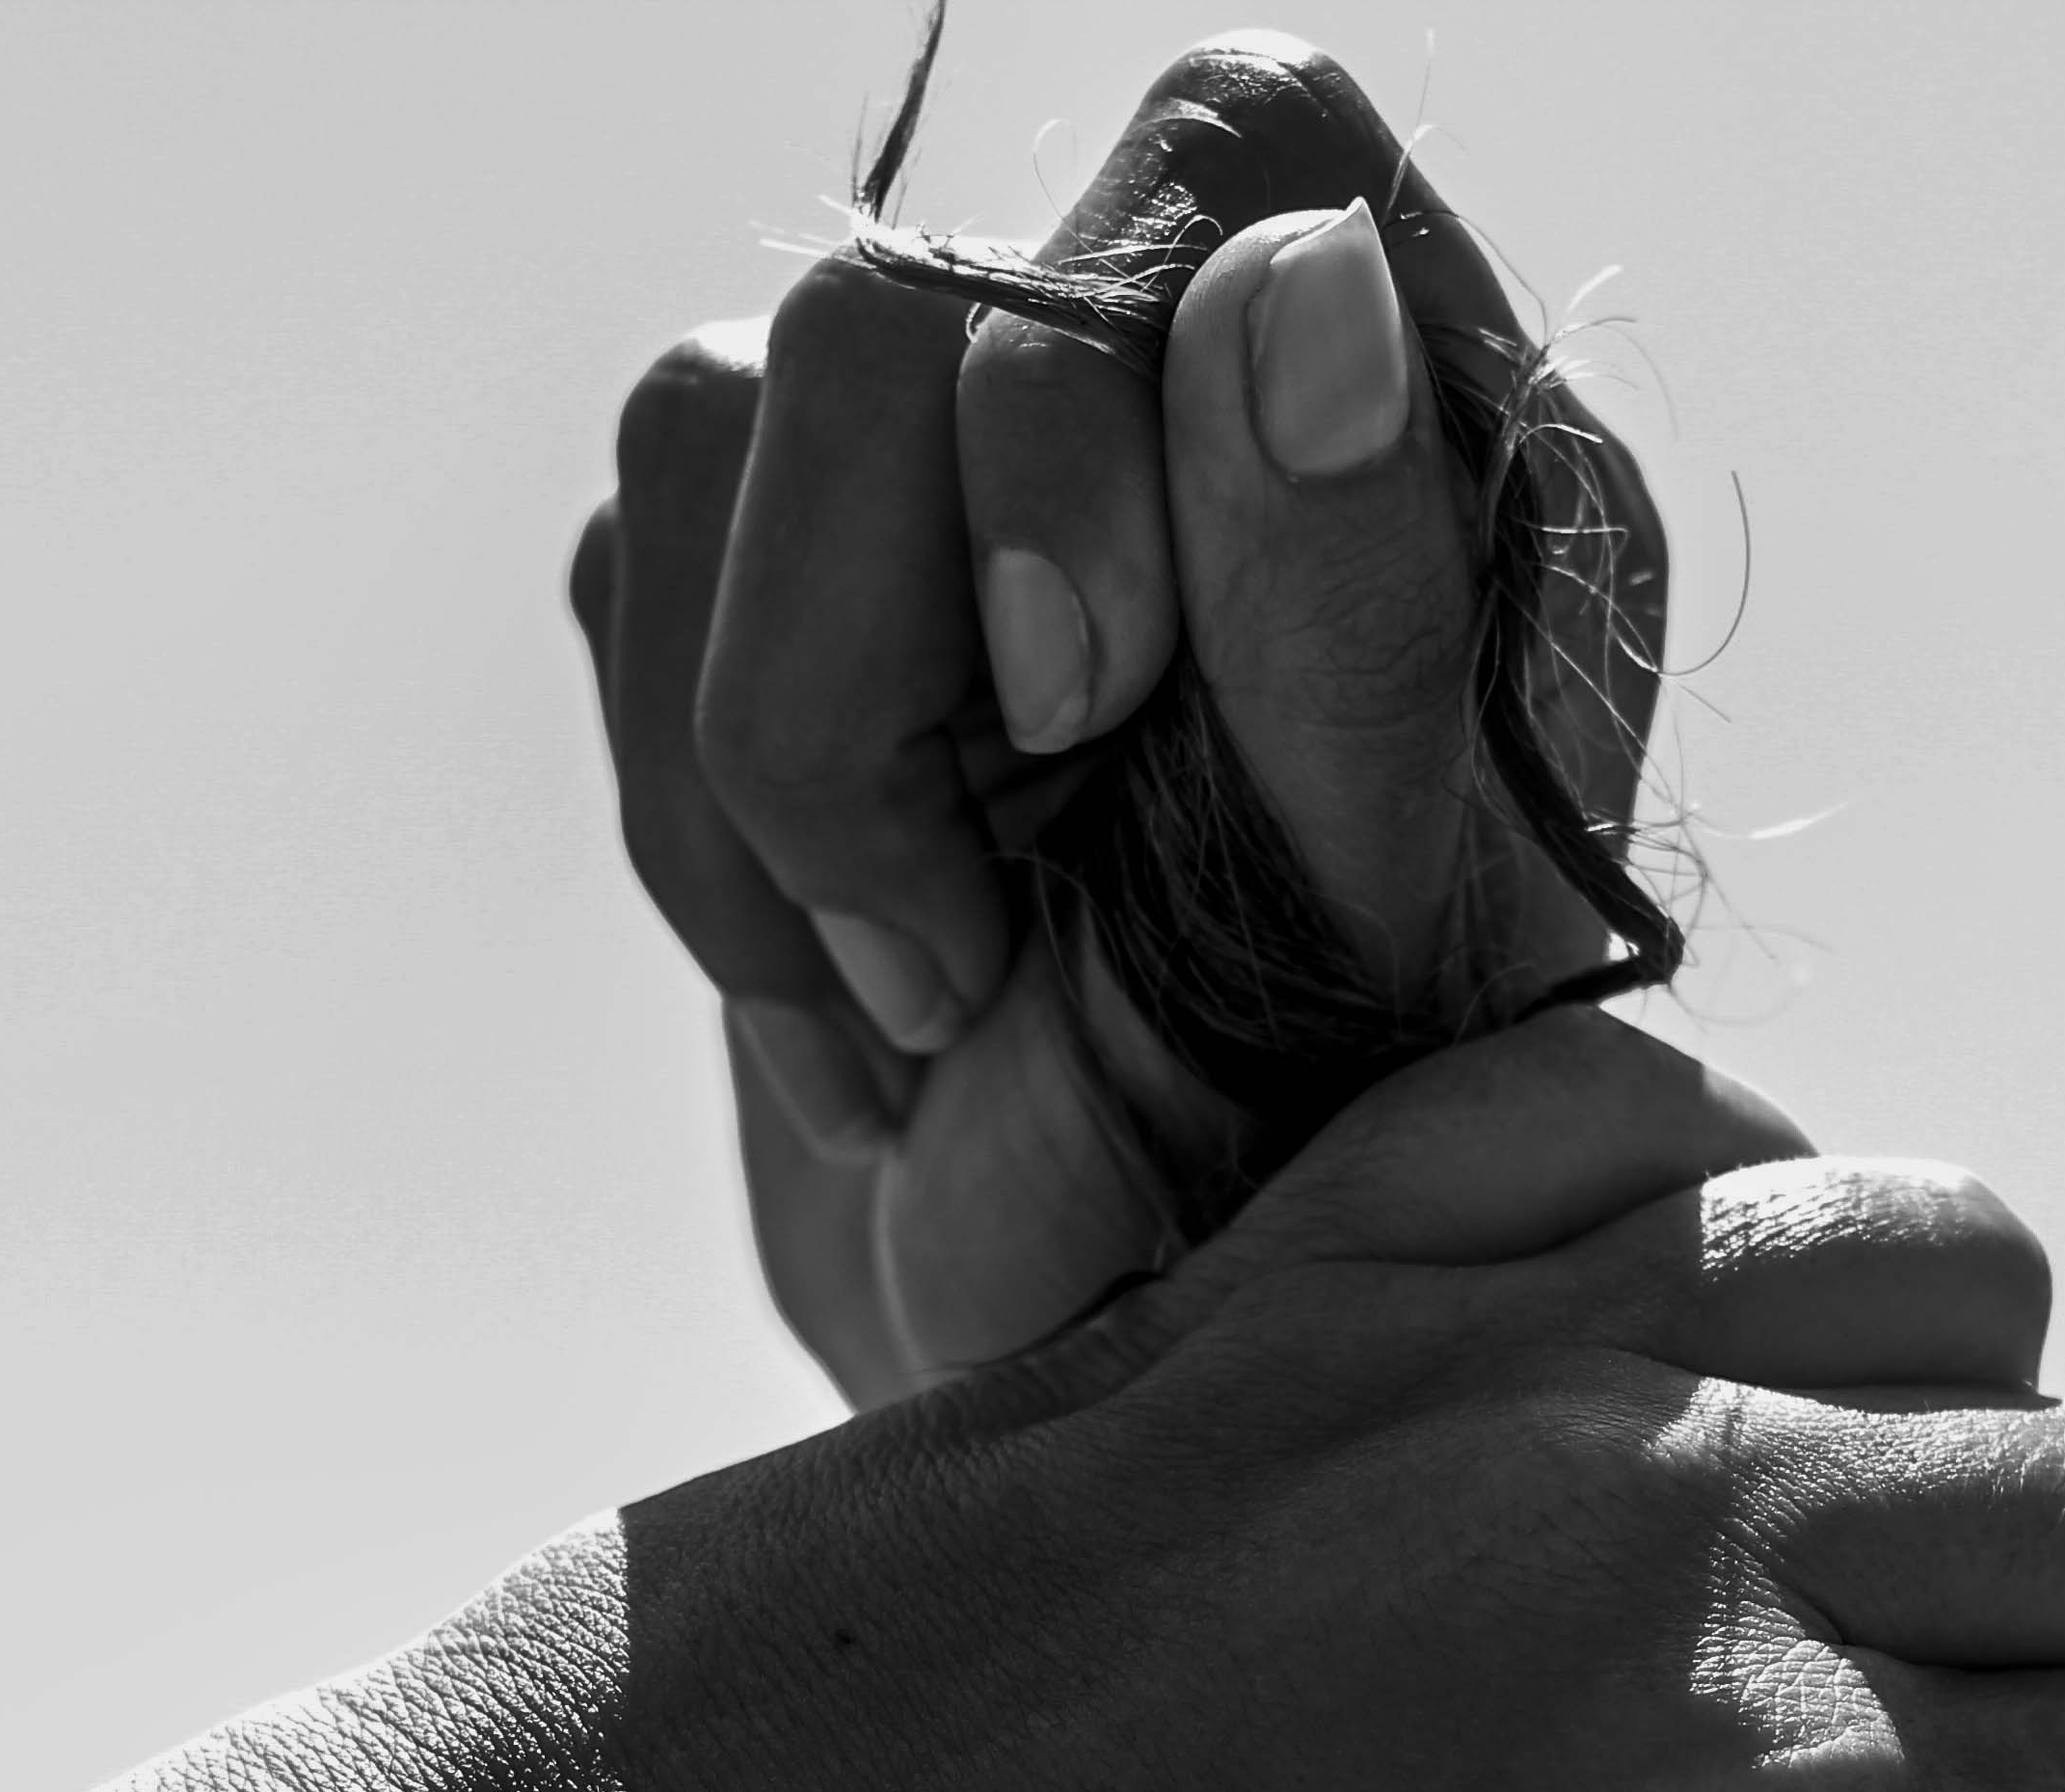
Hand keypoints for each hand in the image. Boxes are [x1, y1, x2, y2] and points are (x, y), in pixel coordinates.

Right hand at [568, 40, 1660, 1402]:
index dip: (1085, 403)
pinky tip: (864, 1004)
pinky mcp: (786, 574)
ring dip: (784, 785)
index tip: (1081, 701)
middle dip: (880, 677)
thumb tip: (1295, 279)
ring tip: (938, 1011)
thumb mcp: (1370, 940)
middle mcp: (1203, 395)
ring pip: (716, 416)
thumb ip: (1344, 619)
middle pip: (895, 296)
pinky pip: (629, 568)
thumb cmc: (1329, 1192)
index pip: (1235, 149)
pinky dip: (711, 845)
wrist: (1148, 1369)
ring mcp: (974, 474)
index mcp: (1435, 429)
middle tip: (985, 961)